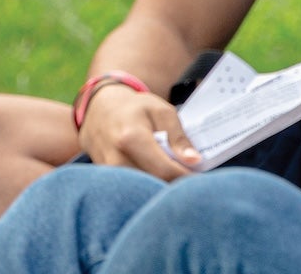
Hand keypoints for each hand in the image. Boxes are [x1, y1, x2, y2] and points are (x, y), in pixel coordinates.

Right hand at [77, 86, 200, 179]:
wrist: (98, 111)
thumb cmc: (133, 109)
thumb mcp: (161, 112)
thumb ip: (178, 137)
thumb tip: (194, 161)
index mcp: (130, 138)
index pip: (165, 171)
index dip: (188, 178)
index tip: (202, 179)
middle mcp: (116, 159)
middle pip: (155, 184)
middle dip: (176, 185)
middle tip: (191, 179)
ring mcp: (109, 172)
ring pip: (144, 192)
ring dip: (162, 187)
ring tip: (174, 177)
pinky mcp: (107, 180)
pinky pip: (133, 191)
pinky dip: (149, 187)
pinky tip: (157, 178)